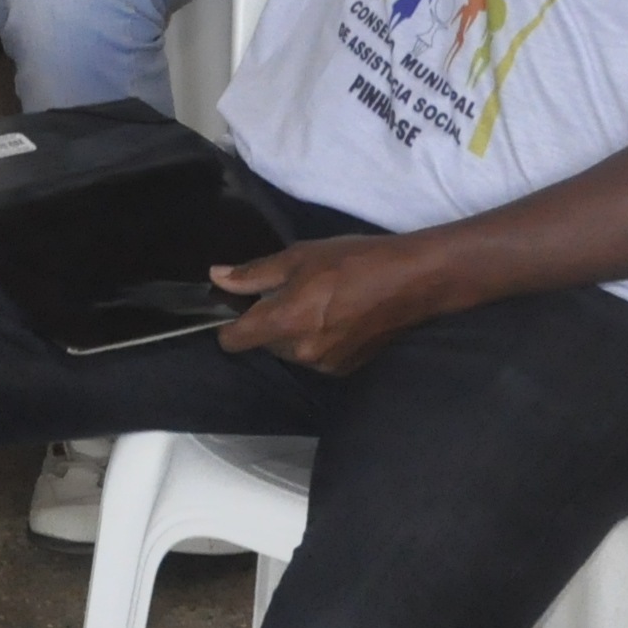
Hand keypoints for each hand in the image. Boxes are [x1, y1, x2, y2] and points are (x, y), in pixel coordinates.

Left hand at [215, 231, 456, 373]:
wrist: (411, 281)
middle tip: (289, 292)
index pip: (234, 341)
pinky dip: (316, 340)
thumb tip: (216, 277)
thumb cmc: (352, 261)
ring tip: (317, 302)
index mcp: (285, 323)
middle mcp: (302, 352)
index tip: (235, 308)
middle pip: (263, 344)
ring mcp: (325, 365)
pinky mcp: (345, 369)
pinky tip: (335, 316)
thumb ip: (254, 273)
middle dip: (267, 322)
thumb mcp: (298, 257)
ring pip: (290, 351)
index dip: (227, 325)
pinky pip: (314, 357)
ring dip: (293, 332)